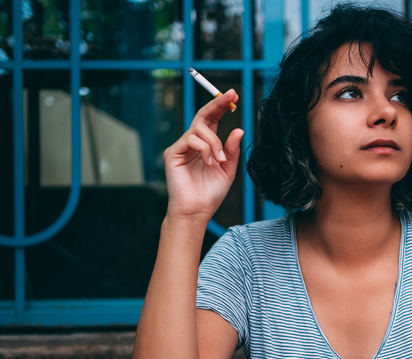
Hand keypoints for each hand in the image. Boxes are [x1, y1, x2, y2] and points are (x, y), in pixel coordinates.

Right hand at [163, 90, 243, 220]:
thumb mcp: (227, 170)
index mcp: (206, 145)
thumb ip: (231, 151)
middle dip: (217, 103)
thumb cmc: (210, 193)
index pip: (212, 120)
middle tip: (230, 95)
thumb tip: (239, 129)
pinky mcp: (173, 153)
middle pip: (202, 116)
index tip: (234, 95)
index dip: (221, 106)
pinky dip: (205, 150)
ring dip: (215, 143)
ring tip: (219, 161)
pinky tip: (209, 163)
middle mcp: (192, 143)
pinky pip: (191, 140)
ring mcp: (181, 147)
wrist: (197, 211)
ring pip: (199, 129)